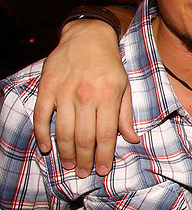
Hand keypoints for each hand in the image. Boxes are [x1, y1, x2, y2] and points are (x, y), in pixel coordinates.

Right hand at [33, 19, 137, 177]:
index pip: (106, 134)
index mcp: (108, 97)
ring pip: (64, 131)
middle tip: (83, 173)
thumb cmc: (110, 65)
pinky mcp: (47, 88)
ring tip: (68, 165)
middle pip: (84, 137)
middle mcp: (86, 96)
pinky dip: (43, 134)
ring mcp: (64, 92)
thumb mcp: (125, 87)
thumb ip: (126, 114)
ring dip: (66, 152)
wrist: (87, 36)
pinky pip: (42, 116)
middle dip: (84, 159)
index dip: (104, 155)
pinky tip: (47, 148)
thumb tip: (132, 138)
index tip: (103, 170)